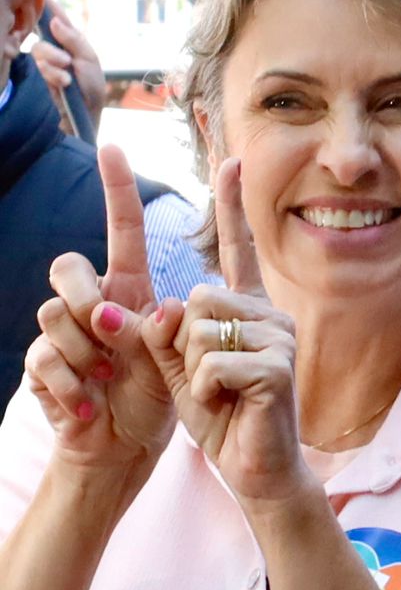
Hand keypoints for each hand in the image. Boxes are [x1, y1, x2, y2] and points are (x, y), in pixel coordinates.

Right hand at [23, 147, 176, 481]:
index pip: (120, 230)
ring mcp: (61, 332)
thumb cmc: (155, 392)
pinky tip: (91, 406)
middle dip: (85, 297)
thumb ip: (165, 330)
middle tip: (110, 333)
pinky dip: (72, 387)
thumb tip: (149, 310)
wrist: (125, 443)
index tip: (114, 147)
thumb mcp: (173, 359)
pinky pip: (42, 358)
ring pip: (52, 314)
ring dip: (84, 353)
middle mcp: (92, 302)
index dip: (117, 189)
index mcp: (129, 289)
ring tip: (108, 379)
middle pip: (67, 266)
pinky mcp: (39, 364)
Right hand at [32, 5, 107, 127]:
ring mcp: (49, 62)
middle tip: (66, 61)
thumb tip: (55, 22)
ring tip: (67, 79)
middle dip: (52, 49)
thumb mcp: (89, 60)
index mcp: (72, 41)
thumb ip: (73, 40)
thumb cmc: (92, 86)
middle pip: (42, 36)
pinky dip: (53, 75)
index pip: (57, 18)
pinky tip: (64, 84)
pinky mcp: (43, 77)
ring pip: (38, 52)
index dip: (47, 6)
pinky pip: (40, 68)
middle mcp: (58, 48)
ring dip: (53, 64)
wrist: (87, 114)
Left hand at [157, 159, 306, 509]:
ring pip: (201, 331)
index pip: (237, 249)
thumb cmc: (223, 416)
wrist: (254, 467)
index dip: (231, 205)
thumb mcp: (180, 369)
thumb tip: (163, 304)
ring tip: (222, 394)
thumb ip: (165, 333)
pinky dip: (207, 391)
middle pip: (196, 298)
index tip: (231, 159)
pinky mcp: (277, 368)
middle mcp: (270, 315)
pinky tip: (230, 406)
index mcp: (248, 309)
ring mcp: (279, 339)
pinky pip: (212, 364)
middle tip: (209, 379)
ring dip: (194, 372)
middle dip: (183, 344)